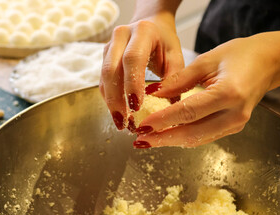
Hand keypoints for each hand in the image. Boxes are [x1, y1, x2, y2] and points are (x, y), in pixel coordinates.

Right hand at [99, 12, 183, 129]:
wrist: (151, 26)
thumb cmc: (165, 42)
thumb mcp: (175, 56)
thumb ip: (174, 79)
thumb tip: (168, 108)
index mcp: (142, 31)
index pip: (132, 58)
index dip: (132, 84)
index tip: (136, 107)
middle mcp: (121, 36)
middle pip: (111, 70)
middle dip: (116, 99)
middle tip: (124, 122)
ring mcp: (109, 46)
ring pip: (104, 78)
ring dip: (111, 103)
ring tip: (122, 123)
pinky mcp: (104, 57)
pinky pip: (103, 81)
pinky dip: (110, 99)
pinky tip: (119, 114)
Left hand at [134, 31, 279, 147]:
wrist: (268, 62)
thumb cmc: (240, 55)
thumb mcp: (206, 60)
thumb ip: (178, 79)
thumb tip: (153, 94)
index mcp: (228, 93)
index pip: (187, 112)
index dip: (162, 121)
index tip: (142, 125)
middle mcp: (234, 114)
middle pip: (192, 133)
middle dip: (163, 139)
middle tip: (140, 140)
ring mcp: (236, 124)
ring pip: (197, 139)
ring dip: (171, 141)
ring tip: (149, 139)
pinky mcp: (233, 128)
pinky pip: (205, 136)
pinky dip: (184, 137)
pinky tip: (167, 135)